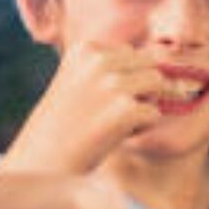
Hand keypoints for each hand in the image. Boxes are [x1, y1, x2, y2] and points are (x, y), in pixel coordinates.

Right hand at [2, 43, 163, 174]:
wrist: (44, 160)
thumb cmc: (63, 125)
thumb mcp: (78, 81)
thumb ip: (109, 67)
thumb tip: (164, 64)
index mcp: (86, 48)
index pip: (130, 53)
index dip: (124, 78)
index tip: (97, 99)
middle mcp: (99, 60)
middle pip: (148, 65)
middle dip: (140, 89)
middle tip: (110, 113)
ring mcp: (113, 84)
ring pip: (156, 85)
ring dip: (143, 105)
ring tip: (115, 122)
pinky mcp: (125, 110)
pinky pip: (154, 113)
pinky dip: (141, 129)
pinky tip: (114, 136)